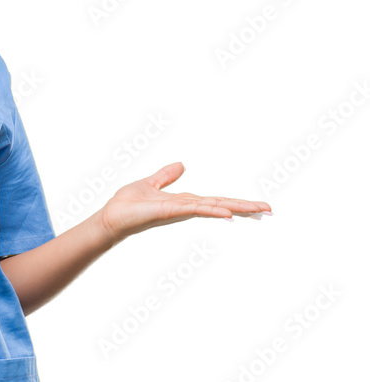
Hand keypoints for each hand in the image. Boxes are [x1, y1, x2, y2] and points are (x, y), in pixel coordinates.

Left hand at [99, 162, 271, 240]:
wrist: (110, 216)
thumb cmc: (126, 204)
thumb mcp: (151, 184)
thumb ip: (166, 176)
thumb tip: (181, 165)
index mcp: (184, 202)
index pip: (215, 201)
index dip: (236, 203)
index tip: (258, 207)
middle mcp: (186, 207)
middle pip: (221, 205)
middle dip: (246, 208)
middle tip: (270, 210)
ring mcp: (180, 211)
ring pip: (214, 207)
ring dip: (237, 209)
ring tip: (261, 211)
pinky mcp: (170, 211)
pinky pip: (195, 209)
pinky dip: (212, 211)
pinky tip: (229, 215)